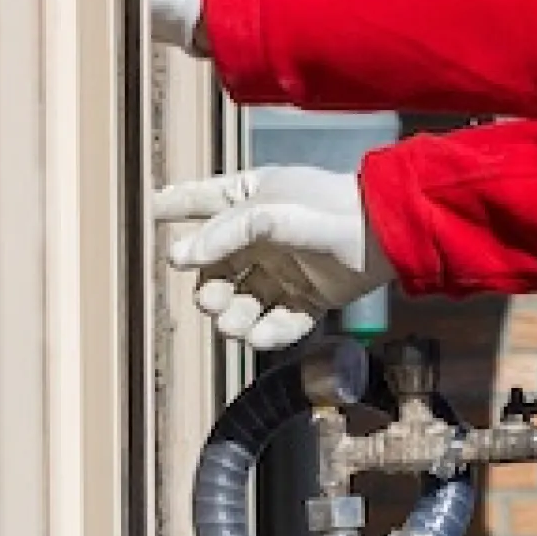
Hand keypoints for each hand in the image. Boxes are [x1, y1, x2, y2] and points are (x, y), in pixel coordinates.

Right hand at [155, 165, 392, 350]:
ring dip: (233, 317)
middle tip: (213, 299)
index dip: (176, 203)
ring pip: (240, 303)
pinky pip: (275, 323)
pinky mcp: (306, 300)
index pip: (202, 200)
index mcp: (251, 200)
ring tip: (238, 322)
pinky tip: (264, 335)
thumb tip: (177, 257)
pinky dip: (268, 333)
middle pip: (214, 270)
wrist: (385, 234)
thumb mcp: (268, 211)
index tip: (152, 207)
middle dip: (208, 290)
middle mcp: (261, 238)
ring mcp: (283, 271)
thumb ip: (222, 233)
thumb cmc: (326, 208)